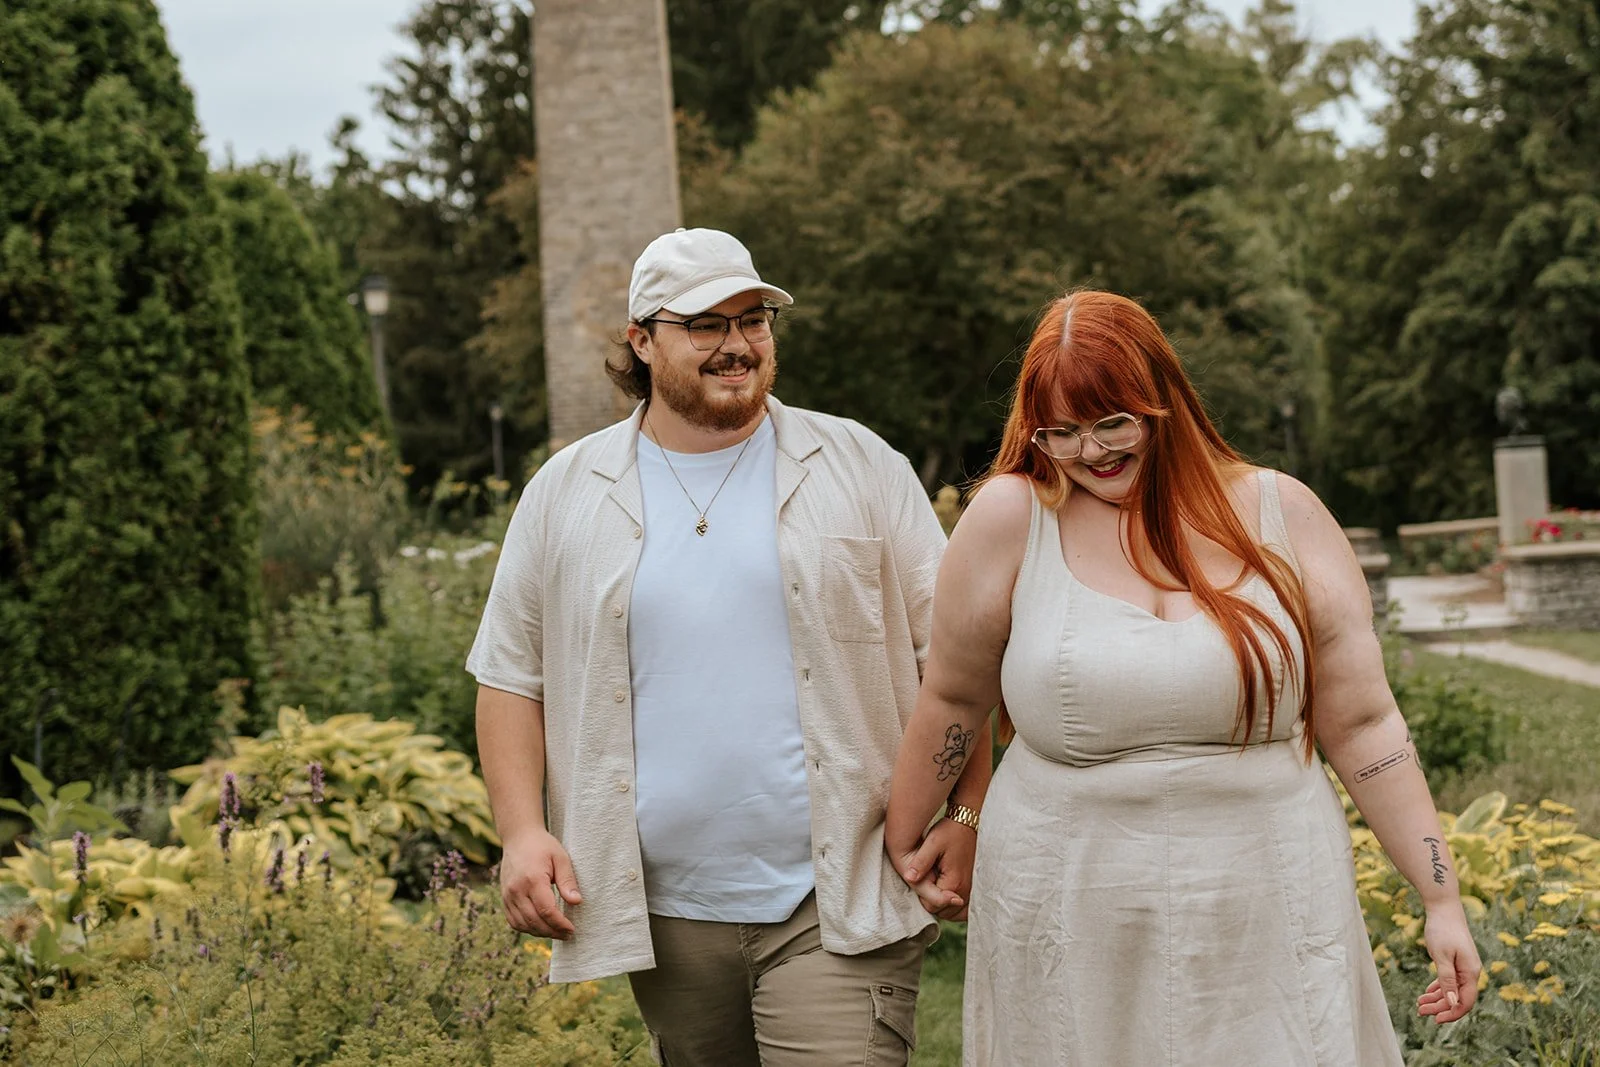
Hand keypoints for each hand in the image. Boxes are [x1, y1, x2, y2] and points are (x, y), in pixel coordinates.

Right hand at [499, 829, 582, 939]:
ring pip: (522, 924)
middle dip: (552, 932)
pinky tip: (540, 927)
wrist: (518, 837)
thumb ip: (568, 881)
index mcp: (532, 879)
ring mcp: (507, 895)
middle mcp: (516, 890)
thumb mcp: (561, 858)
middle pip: (534, 921)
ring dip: (540, 933)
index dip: (560, 924)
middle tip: (567, 934)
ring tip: (556, 932)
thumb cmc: (543, 846)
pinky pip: (513, 921)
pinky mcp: (504, 898)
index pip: (546, 910)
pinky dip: (527, 928)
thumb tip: (576, 902)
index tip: (572, 929)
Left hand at [891, 818, 974, 920]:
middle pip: (942, 912)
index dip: (922, 895)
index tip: (922, 877)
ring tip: (937, 883)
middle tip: (930, 879)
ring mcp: (974, 890)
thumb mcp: (932, 843)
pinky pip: (966, 909)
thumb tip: (909, 878)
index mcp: (954, 882)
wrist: (968, 821)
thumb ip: (921, 862)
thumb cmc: (950, 831)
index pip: (931, 906)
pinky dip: (956, 906)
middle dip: (933, 900)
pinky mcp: (976, 887)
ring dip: (944, 905)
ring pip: (954, 914)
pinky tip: (948, 893)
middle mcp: (967, 891)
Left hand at [1416, 902, 1480, 1023]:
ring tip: (1419, 1003)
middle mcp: (1470, 972)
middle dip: (1440, 1007)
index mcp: (1471, 973)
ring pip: (1452, 989)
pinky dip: (1438, 987)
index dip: (1452, 1013)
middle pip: (1457, 997)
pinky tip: (1427, 992)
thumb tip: (1453, 1003)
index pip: (1465, 1002)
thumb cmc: (1442, 930)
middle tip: (1420, 1011)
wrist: (1443, 907)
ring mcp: (1463, 966)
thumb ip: (1447, 980)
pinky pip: (1449, 980)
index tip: (1435, 1019)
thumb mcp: (1441, 957)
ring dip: (1437, 998)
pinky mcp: (1456, 961)